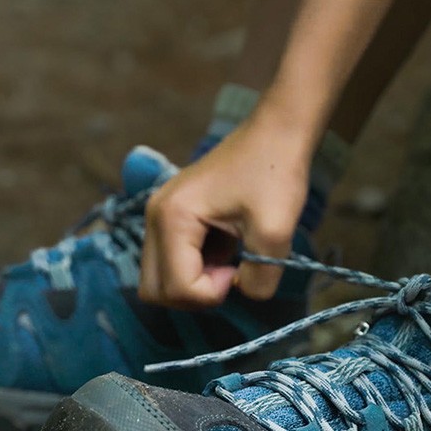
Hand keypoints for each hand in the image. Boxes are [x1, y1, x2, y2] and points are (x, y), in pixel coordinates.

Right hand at [139, 107, 311, 308]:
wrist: (275, 134)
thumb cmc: (275, 174)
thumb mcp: (276, 232)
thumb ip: (260, 278)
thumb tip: (243, 292)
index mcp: (172, 217)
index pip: (177, 288)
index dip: (212, 293)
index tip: (239, 269)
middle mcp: (154, 217)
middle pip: (154, 290)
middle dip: (195, 295)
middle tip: (231, 273)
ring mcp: (158, 217)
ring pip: (160, 280)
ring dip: (194, 284)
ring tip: (229, 262)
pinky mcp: (170, 219)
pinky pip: (171, 264)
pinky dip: (196, 270)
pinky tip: (224, 251)